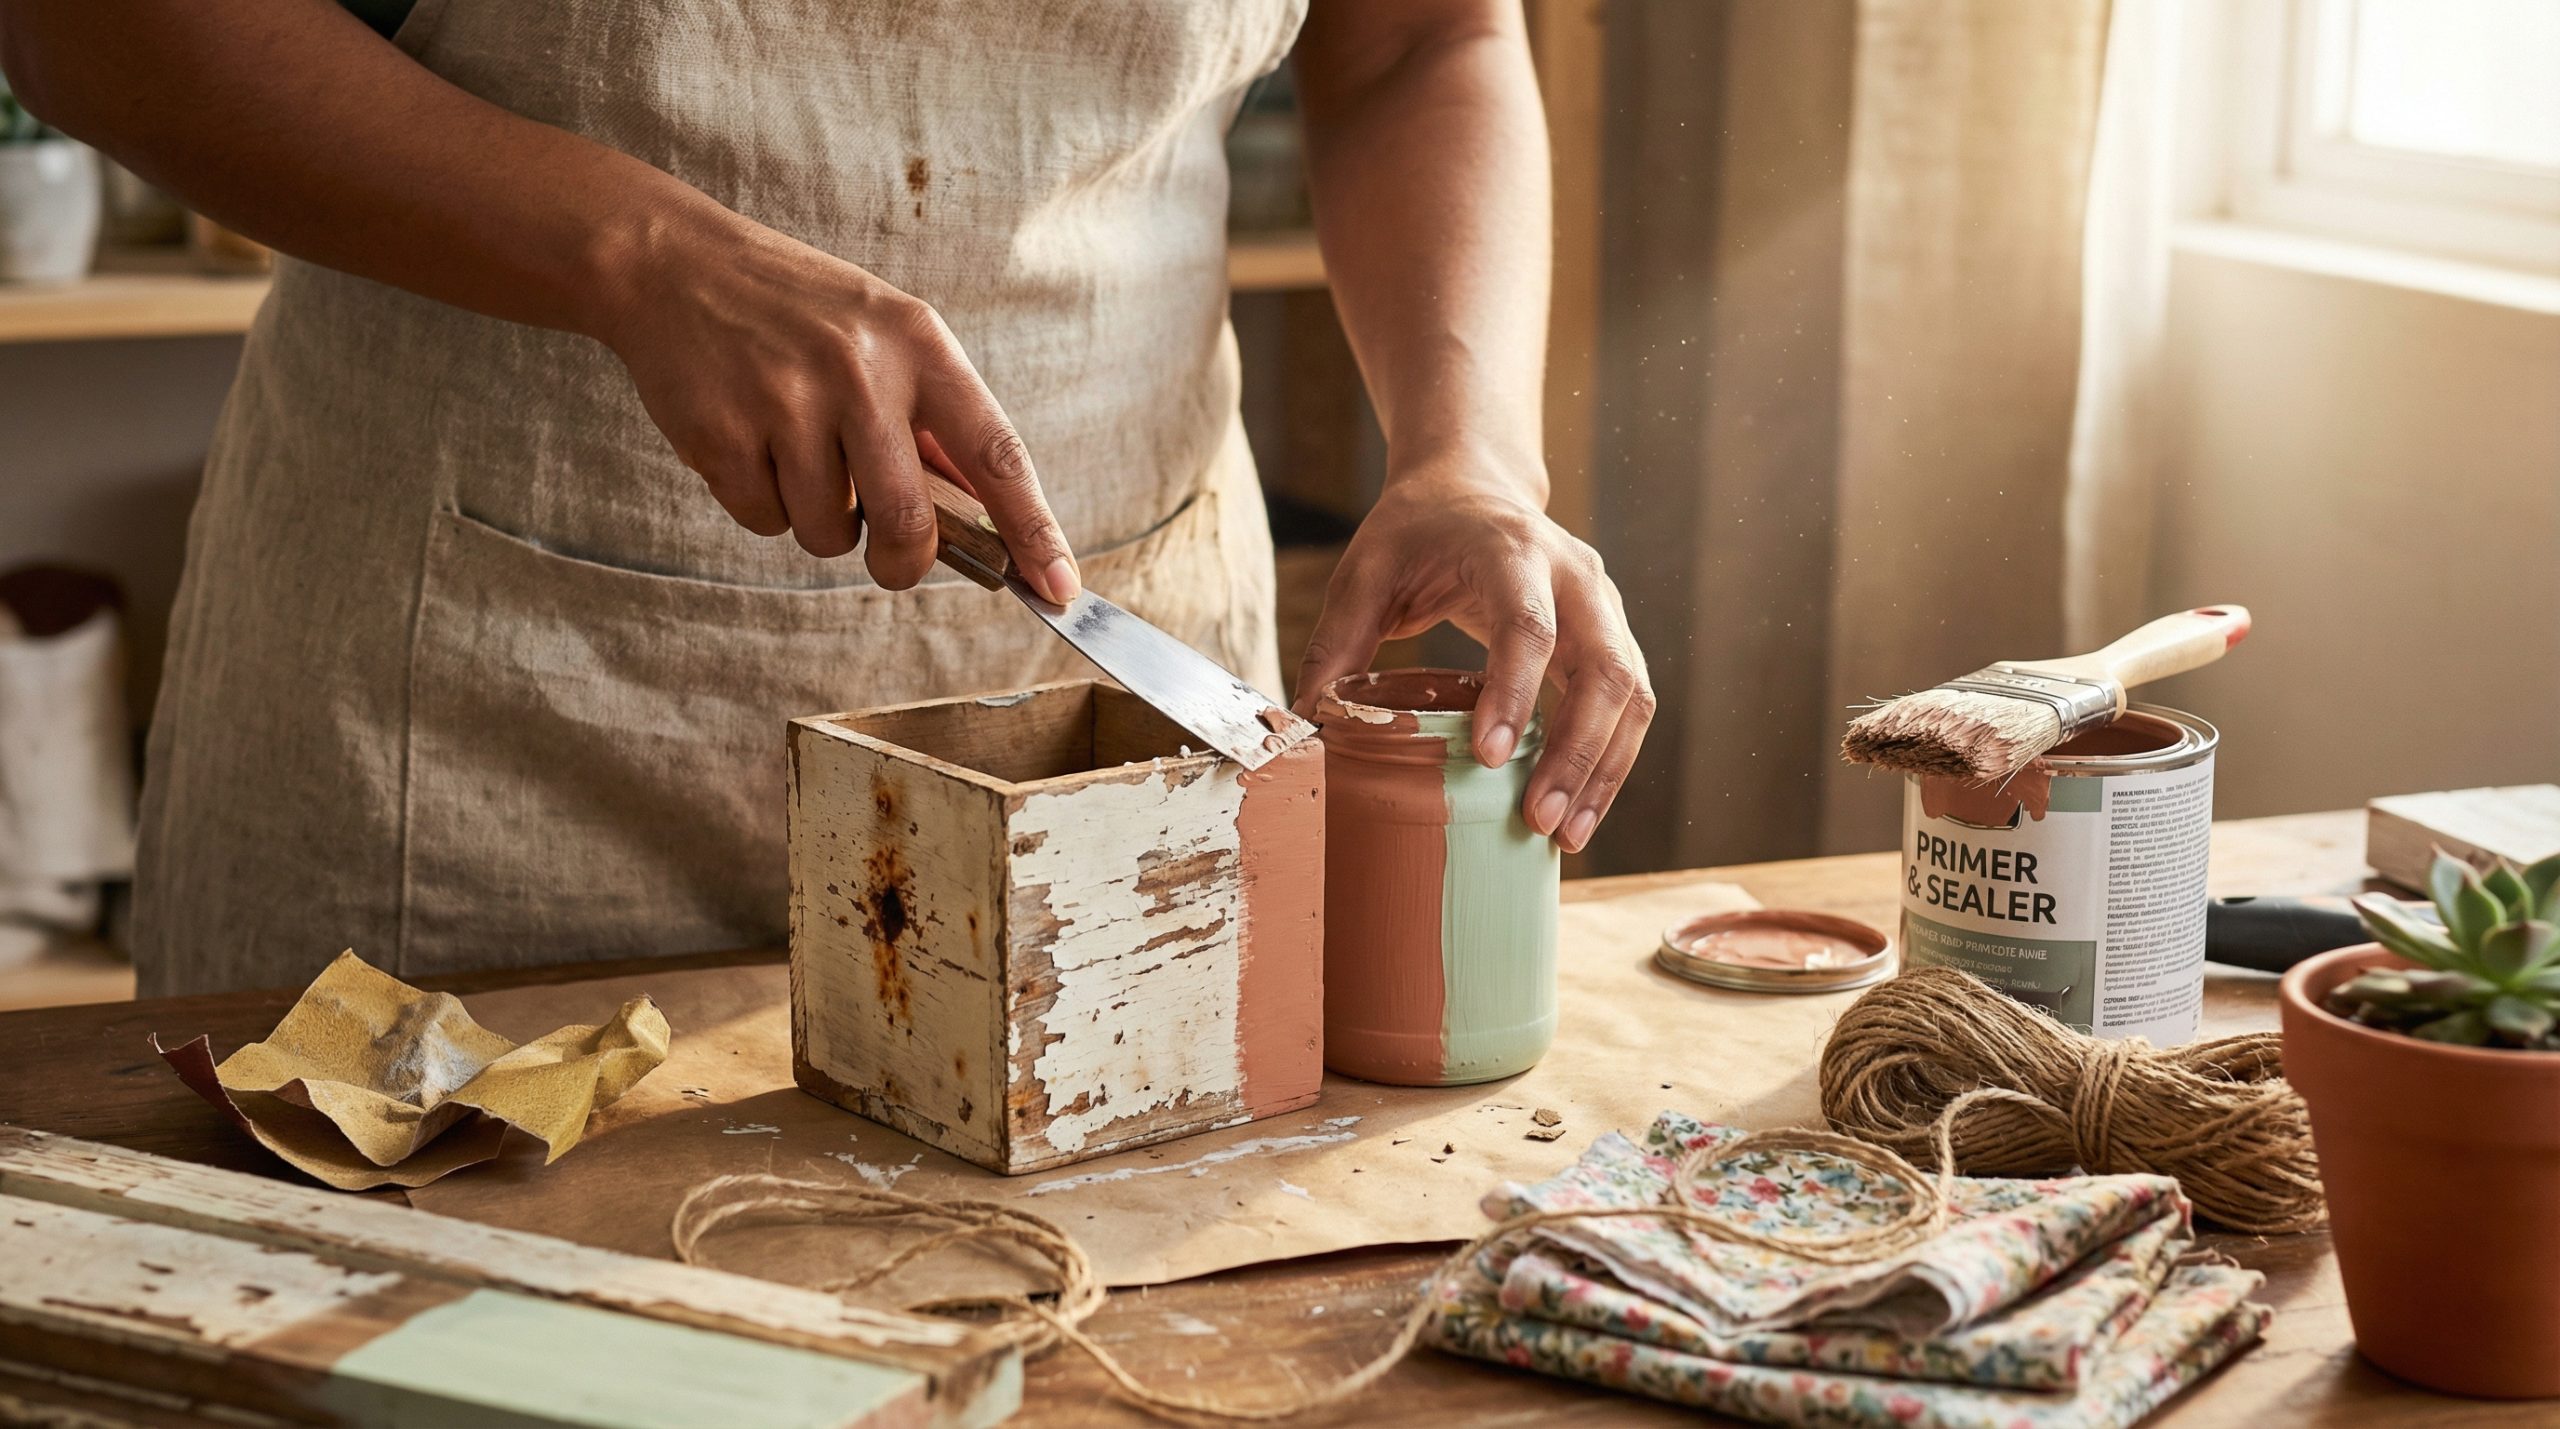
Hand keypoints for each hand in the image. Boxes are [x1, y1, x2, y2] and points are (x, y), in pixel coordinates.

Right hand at [590, 212, 1079, 600]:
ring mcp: (787, 403)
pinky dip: (762, 503)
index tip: (1059, 587)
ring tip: (795, 449)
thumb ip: (931, 419)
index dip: (1033, 529)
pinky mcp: (722, 434)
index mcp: (918, 344)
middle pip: (908, 525)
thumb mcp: (883, 333)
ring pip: (829, 532)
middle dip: (903, 563)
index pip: (996, 453)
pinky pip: (764, 520)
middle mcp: (859, 371)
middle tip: (890, 558)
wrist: (674, 265)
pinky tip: (749, 443)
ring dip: (818, 519)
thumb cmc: (797, 312)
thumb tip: (984, 522)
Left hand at [1292, 449, 1654, 852]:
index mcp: (1512, 550)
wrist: (1473, 485)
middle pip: (1605, 669)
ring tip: (1565, 835)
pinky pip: (1630, 706)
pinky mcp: (1612, 637)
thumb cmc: (1417, 530)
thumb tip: (1312, 724)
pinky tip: (1578, 810)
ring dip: (1603, 770)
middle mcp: (1576, 576)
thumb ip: (1337, 642)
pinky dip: (1610, 761)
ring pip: (1631, 695)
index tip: (1490, 758)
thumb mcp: (1365, 571)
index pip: (1529, 625)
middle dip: (1578, 752)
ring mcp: (1605, 606)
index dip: (1515, 692)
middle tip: (1540, 821)